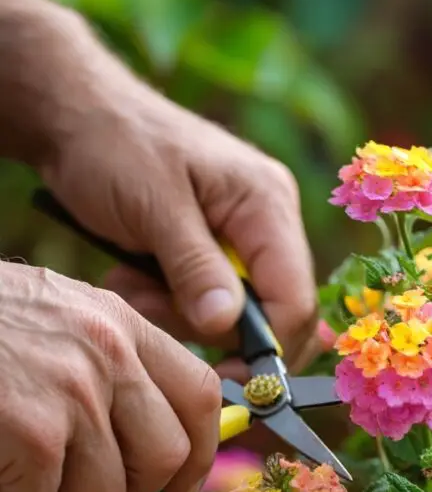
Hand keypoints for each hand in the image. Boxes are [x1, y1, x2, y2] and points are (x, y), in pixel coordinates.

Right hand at [0, 261, 220, 491]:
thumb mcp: (54, 321)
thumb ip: (110, 368)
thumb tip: (161, 446)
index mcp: (118, 323)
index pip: (200, 393)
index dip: (200, 451)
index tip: (179, 484)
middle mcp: (107, 352)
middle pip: (166, 453)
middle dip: (128, 490)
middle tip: (78, 490)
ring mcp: (72, 390)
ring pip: (106, 491)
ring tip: (18, 475)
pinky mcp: (33, 430)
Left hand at [37, 30, 315, 363]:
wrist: (76, 113)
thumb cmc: (114, 145)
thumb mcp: (153, 208)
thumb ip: (195, 269)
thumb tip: (226, 329)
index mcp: (268, 204)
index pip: (295, 299)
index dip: (267, 348)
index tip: (225, 378)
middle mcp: (269, 221)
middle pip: (273, 313)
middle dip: (214, 330)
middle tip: (157, 313)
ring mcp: (245, 236)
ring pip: (235, 313)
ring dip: (182, 316)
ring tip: (134, 289)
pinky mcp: (217, 248)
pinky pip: (209, 299)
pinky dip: (172, 303)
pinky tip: (136, 281)